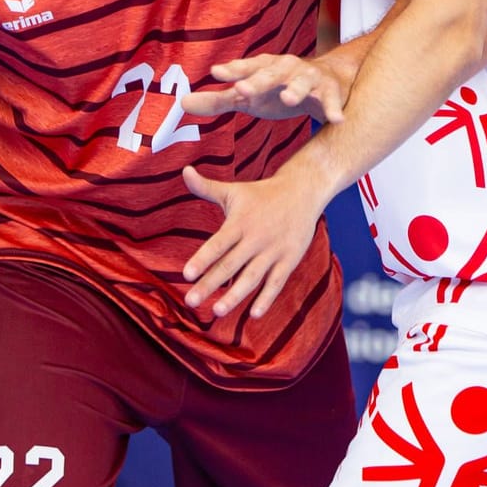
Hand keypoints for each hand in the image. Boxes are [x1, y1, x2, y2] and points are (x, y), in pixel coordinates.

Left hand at [180, 54, 350, 122]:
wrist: (327, 80)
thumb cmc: (279, 89)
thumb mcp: (249, 95)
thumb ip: (218, 100)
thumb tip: (182, 103)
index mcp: (263, 68)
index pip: (244, 68)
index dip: (232, 70)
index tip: (216, 72)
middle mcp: (285, 68)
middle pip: (269, 73)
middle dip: (257, 80)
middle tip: (242, 89)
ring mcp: (308, 78)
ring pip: (301, 83)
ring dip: (295, 89)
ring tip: (289, 99)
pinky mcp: (329, 92)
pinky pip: (331, 100)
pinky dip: (333, 108)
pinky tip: (335, 119)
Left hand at [180, 163, 329, 319]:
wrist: (302, 191)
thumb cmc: (261, 194)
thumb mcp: (233, 190)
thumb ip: (206, 187)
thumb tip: (184, 171)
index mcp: (239, 222)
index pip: (218, 244)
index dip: (203, 259)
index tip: (186, 274)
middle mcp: (255, 238)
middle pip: (230, 265)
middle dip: (209, 284)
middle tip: (190, 302)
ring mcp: (273, 251)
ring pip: (251, 278)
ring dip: (234, 296)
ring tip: (216, 311)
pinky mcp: (289, 260)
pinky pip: (276, 283)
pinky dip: (266, 299)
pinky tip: (254, 315)